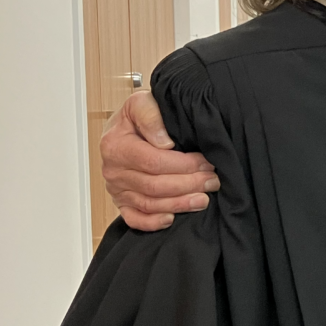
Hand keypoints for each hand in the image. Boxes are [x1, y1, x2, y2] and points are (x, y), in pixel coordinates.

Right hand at [100, 91, 220, 230]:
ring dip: (179, 204)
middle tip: (212, 181)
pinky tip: (172, 218)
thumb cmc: (139, 116)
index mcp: (115, 146)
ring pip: (149, 203)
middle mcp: (113, 170)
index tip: (206, 163)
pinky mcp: (122, 202)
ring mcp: (116, 189)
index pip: (153, 162)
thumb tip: (164, 142)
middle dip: (188, 185)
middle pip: (154, 185)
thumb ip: (151, 116)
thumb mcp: (142, 102)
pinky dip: (152, 222)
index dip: (183, 165)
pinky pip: (134, 219)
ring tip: (204, 199)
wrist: (127, 128)